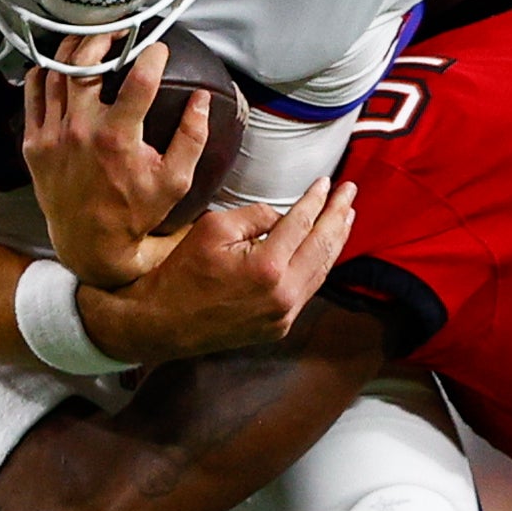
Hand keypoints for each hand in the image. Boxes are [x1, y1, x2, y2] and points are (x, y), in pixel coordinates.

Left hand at [22, 32, 207, 288]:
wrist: (90, 242)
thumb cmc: (135, 211)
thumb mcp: (175, 180)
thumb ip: (192, 137)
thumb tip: (202, 99)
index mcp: (117, 139)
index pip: (138, 82)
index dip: (152, 57)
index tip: (160, 48)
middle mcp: (80, 131)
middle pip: (85, 64)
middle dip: (102, 38)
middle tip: (118, 30)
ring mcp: (52, 135)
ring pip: (56, 73)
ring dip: (73, 49)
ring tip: (90, 39)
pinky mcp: (34, 142)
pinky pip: (33, 94)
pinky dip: (44, 73)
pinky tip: (59, 65)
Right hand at [77, 180, 356, 365]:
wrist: (161, 323)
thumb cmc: (181, 273)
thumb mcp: (213, 229)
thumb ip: (255, 216)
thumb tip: (282, 215)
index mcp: (268, 267)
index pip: (302, 224)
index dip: (317, 200)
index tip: (328, 183)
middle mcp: (283, 295)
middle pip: (322, 248)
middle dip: (338, 217)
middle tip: (350, 193)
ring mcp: (283, 315)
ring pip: (320, 272)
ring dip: (334, 241)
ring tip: (345, 217)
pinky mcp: (278, 327)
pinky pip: (307, 290)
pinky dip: (318, 266)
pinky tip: (323, 249)